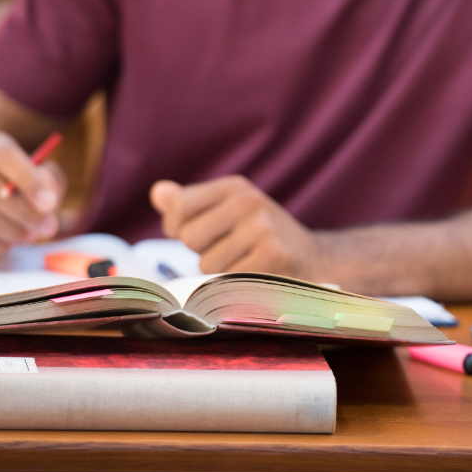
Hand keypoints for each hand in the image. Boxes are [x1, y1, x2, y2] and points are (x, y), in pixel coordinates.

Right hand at [0, 129, 65, 259]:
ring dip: (12, 231)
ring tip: (31, 235)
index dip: (28, 180)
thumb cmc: (25, 185)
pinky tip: (8, 242)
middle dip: (24, 213)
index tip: (49, 204)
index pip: (4, 156)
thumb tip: (46, 201)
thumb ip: (50, 183)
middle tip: (48, 227)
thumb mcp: (45, 177)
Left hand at [150, 175, 324, 279]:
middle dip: (203, 252)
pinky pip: (228, 279)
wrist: (313, 260)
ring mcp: (262, 226)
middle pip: (189, 237)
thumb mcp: (227, 212)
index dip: (178, 229)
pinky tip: (257, 275)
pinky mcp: (273, 254)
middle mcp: (248, 200)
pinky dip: (237, 285)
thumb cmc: (259, 238)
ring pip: (207, 263)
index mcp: (234, 186)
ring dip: (220, 273)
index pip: (177, 209)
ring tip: (246, 264)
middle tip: (231, 251)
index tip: (201, 235)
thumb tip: (158, 193)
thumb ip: (188, 204)